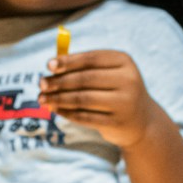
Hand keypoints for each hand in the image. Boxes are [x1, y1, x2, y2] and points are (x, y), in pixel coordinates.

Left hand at [39, 49, 164, 148]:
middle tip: (41, 84)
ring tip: (42, 99)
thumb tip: (51, 67)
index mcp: (124, 62)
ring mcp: (124, 103)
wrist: (141, 121)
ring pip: (82, 99)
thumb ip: (82, 67)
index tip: (48, 66)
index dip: (68, 61)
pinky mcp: (117, 123)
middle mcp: (128, 81)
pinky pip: (85, 117)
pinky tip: (55, 109)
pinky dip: (66, 113)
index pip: (91, 59)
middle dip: (58, 82)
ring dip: (58, 99)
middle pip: (85, 79)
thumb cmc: (115, 90)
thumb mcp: (107, 74)